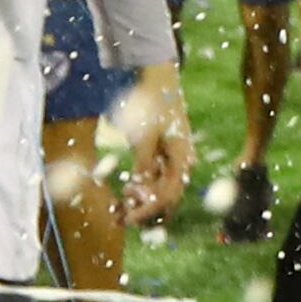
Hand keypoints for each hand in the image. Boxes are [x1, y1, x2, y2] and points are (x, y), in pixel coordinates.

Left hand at [115, 71, 195, 228]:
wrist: (159, 81)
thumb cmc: (154, 104)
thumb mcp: (145, 133)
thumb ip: (143, 161)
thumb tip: (138, 188)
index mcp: (182, 159)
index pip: (167, 196)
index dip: (147, 211)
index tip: (128, 219)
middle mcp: (182, 164)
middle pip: (167, 199)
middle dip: (144, 212)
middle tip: (120, 219)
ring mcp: (174, 162)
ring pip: (160, 192)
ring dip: (140, 202)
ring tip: (118, 208)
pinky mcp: (164, 158)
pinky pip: (155, 180)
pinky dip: (140, 189)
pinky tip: (125, 193)